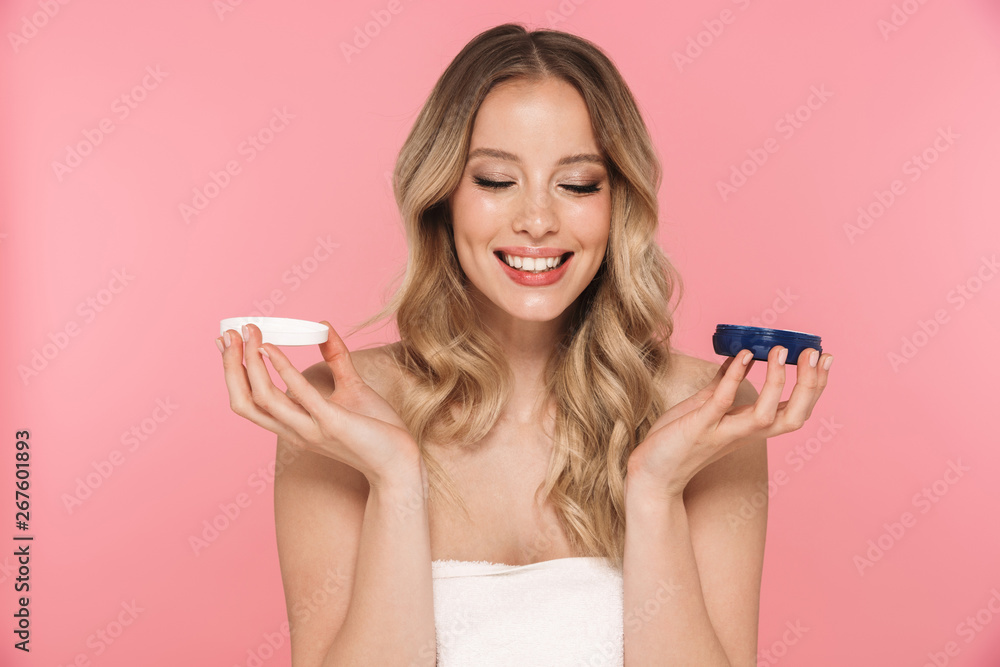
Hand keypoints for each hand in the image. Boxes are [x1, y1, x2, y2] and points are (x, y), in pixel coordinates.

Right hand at [218, 320, 418, 483]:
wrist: (402, 463)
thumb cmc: (379, 431)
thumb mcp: (353, 388)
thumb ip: (337, 359)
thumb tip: (324, 328)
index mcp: (295, 424)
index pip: (249, 401)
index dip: (232, 372)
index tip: (225, 341)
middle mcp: (295, 430)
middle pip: (245, 401)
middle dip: (231, 366)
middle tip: (229, 334)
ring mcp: (311, 429)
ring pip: (263, 399)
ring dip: (251, 364)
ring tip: (250, 335)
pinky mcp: (333, 424)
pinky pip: (301, 397)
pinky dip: (284, 371)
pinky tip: (273, 348)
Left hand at [626, 346, 831, 500]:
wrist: (650, 473)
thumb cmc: (678, 441)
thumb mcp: (706, 407)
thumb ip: (724, 385)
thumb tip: (739, 358)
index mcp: (751, 428)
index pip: (797, 410)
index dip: (815, 385)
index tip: (824, 356)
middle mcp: (745, 433)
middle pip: (794, 417)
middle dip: (810, 385)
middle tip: (816, 354)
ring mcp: (724, 433)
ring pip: (765, 416)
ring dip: (776, 382)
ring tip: (780, 351)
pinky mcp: (700, 429)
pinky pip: (722, 403)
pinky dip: (734, 379)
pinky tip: (741, 357)